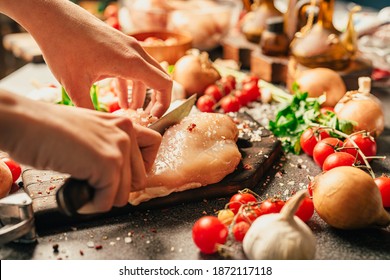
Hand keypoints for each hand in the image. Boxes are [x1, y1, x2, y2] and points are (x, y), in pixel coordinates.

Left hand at [0, 0, 171, 117]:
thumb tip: (98, 130)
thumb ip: (89, 110)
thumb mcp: (74, 85)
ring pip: (145, 73)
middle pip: (159, 78)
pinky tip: (120, 98)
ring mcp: (127, 47)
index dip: (163, 104)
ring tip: (130, 110)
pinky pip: (133, 67)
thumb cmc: (63, 47)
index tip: (153, 118)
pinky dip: (130, 83)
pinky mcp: (118, 45)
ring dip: (141, 93)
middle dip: (156, 100)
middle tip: (146, 117)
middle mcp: (135, 52)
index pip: (164, 84)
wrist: (52, 17)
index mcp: (131, 62)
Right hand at [0, 92, 161, 212]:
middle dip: (117, 188)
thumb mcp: (89, 132)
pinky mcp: (107, 165)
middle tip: (95, 184)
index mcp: (123, 123)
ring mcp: (118, 148)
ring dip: (103, 198)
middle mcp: (126, 132)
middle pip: (141, 179)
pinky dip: (91, 205)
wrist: (23, 122)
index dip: (141, 165)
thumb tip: (121, 176)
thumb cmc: (47, 129)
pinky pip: (108, 202)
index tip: (123, 173)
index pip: (154, 145)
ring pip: (125, 195)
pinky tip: (76, 192)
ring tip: (81, 186)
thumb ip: (109, 146)